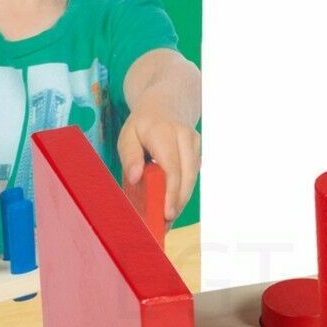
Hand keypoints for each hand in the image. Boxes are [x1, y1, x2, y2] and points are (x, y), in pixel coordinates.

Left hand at [118, 96, 199, 221]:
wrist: (167, 103)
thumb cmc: (143, 124)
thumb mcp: (128, 136)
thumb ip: (130, 156)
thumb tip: (137, 178)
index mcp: (164, 132)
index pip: (172, 167)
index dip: (171, 192)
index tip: (167, 213)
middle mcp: (185, 137)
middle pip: (186, 177)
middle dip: (177, 203)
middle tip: (164, 224)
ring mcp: (195, 145)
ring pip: (192, 179)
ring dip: (180, 200)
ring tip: (166, 219)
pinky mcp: (199, 152)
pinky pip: (192, 176)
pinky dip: (182, 192)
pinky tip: (171, 204)